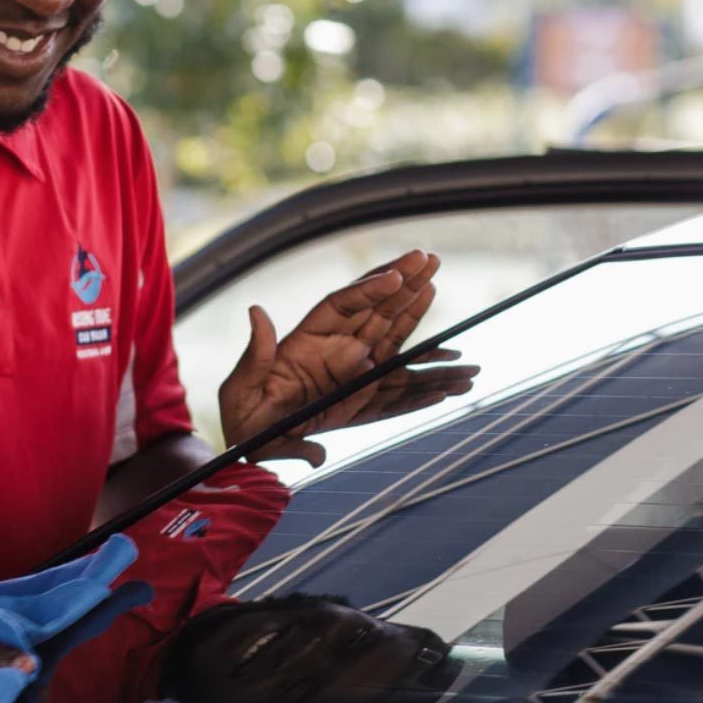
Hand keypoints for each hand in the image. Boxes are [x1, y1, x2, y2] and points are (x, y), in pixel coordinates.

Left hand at [219, 248, 477, 466]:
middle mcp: (336, 351)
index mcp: (306, 341)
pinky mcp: (362, 403)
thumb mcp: (241, 384)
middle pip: (377, 312)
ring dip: (430, 341)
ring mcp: (353, 375)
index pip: (343, 305)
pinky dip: (426, 388)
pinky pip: (399, 394)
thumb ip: (255, 352)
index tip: (395, 274)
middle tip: (434, 258)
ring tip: (461, 331)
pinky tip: (453, 381)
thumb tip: (256, 311)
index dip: (369, 288)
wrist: (248, 443)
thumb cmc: (240, 412)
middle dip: (406, 286)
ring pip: (398, 349)